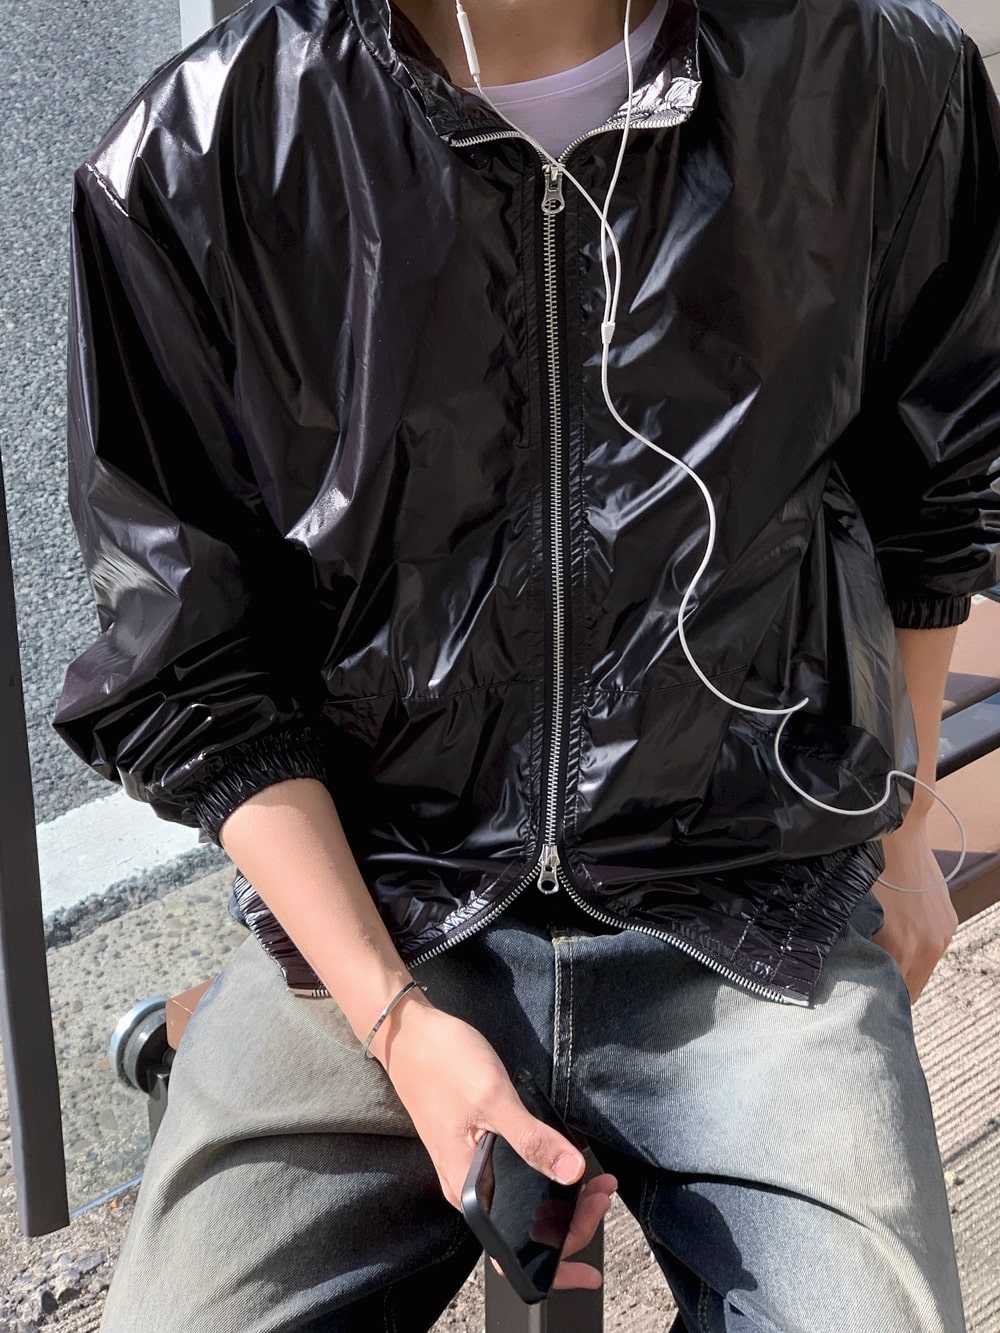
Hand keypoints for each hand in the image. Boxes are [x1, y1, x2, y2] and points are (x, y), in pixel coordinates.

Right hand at [372, 997, 615, 1288]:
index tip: (591, 1264)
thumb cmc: (442, 1064)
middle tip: (602, 1191)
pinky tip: (564, 1163)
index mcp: (469, 1190)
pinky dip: (544, 1181)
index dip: (556, 1261)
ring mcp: (472, 1169)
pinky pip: (515, 1182)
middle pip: (524, 1231)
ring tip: (594, 1182)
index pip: (515, 1250)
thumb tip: (573, 1173)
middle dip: (571, 1223)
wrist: (408, 1033)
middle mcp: (469, 1189)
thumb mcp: (493, 1100)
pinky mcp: (476, 1149)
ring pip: (522, 1206)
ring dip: (562, 1203)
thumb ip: (532, 1140)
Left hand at [871, 820, 956, 1002]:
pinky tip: (899, 939)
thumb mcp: (854, 911)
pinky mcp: (949, 923)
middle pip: (911, 988)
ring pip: (923, 970)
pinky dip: (917, 951)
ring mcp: (942, 935)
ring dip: (905, 970)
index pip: (893, 993)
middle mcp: (928, 946)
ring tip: (882, 961)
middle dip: (891, 988)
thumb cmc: (868, 869)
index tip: (860, 999)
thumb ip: (856, 944)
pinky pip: (932, 951)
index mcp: (901, 946)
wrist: (897, 833)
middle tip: (868, 986)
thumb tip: (845, 966)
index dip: (875, 997)